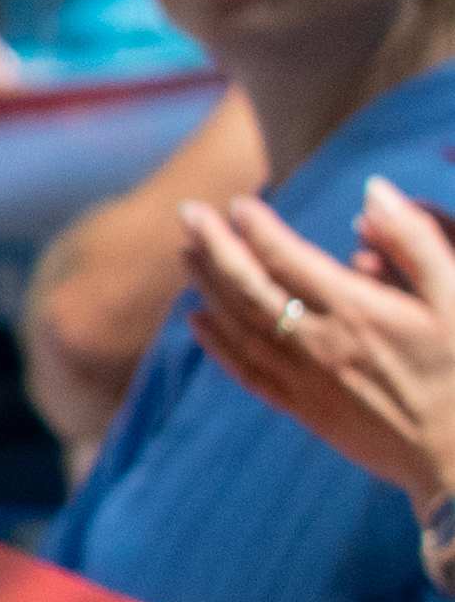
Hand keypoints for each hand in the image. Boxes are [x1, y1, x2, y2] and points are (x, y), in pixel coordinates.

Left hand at [183, 180, 454, 504]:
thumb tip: (373, 192)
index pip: (287, 259)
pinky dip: (216, 344)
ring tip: (186, 252)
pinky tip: (196, 320)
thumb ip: (416, 241)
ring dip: (207, 286)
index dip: (256, 228)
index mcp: (357, 311)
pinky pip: (247, 372)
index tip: (236, 203)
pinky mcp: (305, 409)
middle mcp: (320, 343)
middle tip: (188, 213)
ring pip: (239, 326)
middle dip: (214, 247)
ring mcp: (306, 379)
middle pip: (249, 287)